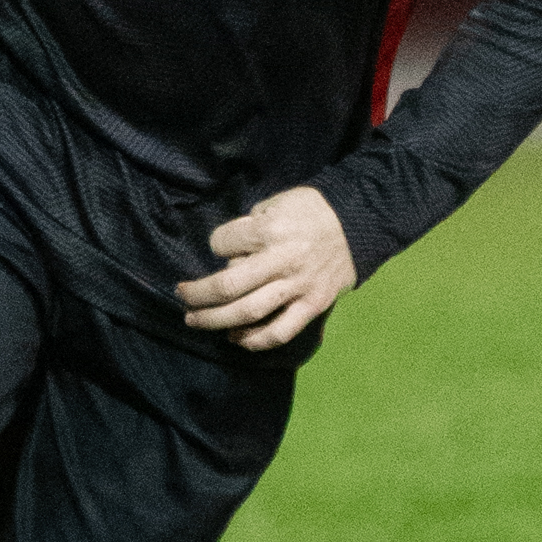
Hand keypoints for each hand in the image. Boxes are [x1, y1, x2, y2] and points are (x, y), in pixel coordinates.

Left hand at [176, 186, 356, 353]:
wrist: (359, 222)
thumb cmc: (312, 209)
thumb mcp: (277, 201)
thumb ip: (252, 224)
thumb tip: (231, 252)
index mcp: (270, 231)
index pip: (223, 244)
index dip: (215, 245)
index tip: (220, 245)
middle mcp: (281, 261)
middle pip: (227, 286)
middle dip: (197, 294)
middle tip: (182, 296)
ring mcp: (297, 287)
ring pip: (248, 313)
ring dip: (214, 321)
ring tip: (195, 321)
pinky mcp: (312, 304)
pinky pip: (280, 331)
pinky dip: (255, 340)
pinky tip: (236, 338)